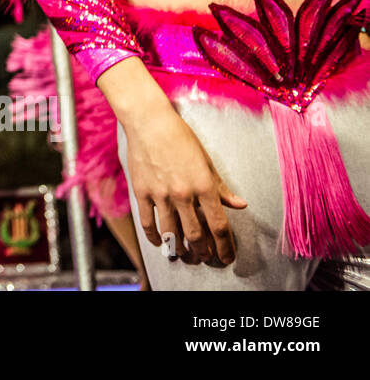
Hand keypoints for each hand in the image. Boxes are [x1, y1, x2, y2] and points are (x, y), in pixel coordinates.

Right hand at [124, 107, 246, 265]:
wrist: (149, 122)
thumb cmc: (180, 137)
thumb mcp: (206, 161)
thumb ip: (221, 187)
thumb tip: (240, 205)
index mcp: (204, 185)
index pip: (219, 226)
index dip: (225, 247)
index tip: (227, 257)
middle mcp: (184, 194)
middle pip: (196, 235)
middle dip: (204, 253)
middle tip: (206, 259)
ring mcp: (161, 194)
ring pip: (172, 233)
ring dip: (180, 250)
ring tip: (184, 256)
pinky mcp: (142, 192)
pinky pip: (148, 222)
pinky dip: (155, 237)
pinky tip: (160, 244)